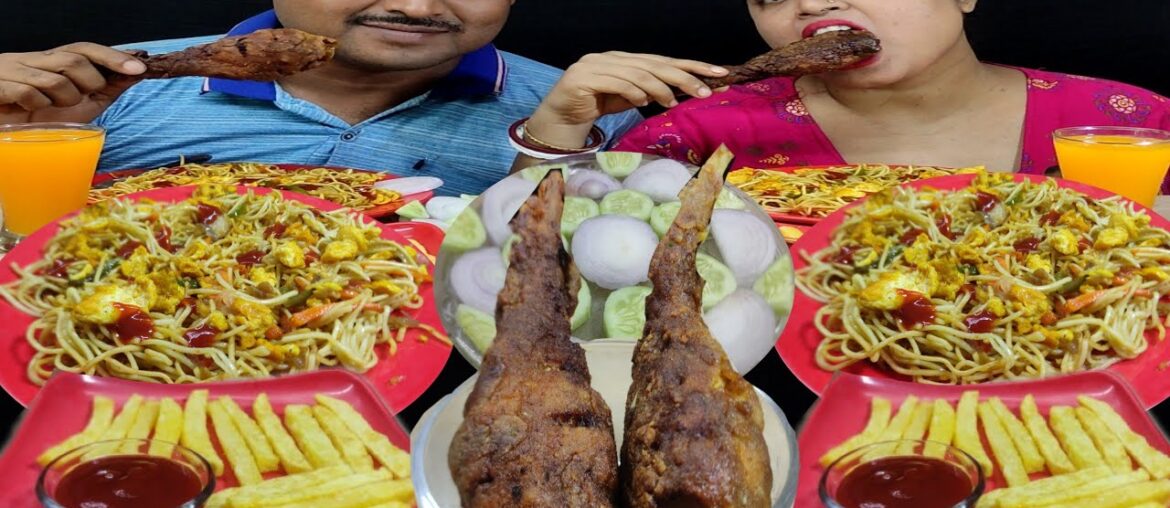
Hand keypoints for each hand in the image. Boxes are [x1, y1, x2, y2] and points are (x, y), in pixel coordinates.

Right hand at [0, 42, 146, 123]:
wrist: (1, 133)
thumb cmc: (39, 118)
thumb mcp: (80, 105)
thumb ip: (105, 89)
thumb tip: (136, 74)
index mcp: (51, 61)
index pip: (85, 48)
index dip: (113, 57)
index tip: (139, 68)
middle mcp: (32, 60)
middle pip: (74, 61)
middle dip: (89, 83)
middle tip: (80, 98)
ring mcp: (13, 70)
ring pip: (55, 79)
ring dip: (64, 100)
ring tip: (51, 108)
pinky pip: (28, 92)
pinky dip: (37, 105)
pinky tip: (29, 110)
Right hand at [526, 52, 727, 148]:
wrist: (559, 117)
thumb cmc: (595, 106)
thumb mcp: (628, 99)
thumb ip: (649, 92)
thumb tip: (681, 93)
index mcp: (625, 59)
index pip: (663, 60)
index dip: (692, 66)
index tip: (719, 74)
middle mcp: (612, 57)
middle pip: (655, 64)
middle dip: (683, 76)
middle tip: (705, 91)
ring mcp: (596, 65)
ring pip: (638, 73)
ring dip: (660, 88)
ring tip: (673, 102)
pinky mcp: (583, 78)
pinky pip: (616, 82)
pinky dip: (633, 91)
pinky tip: (643, 101)